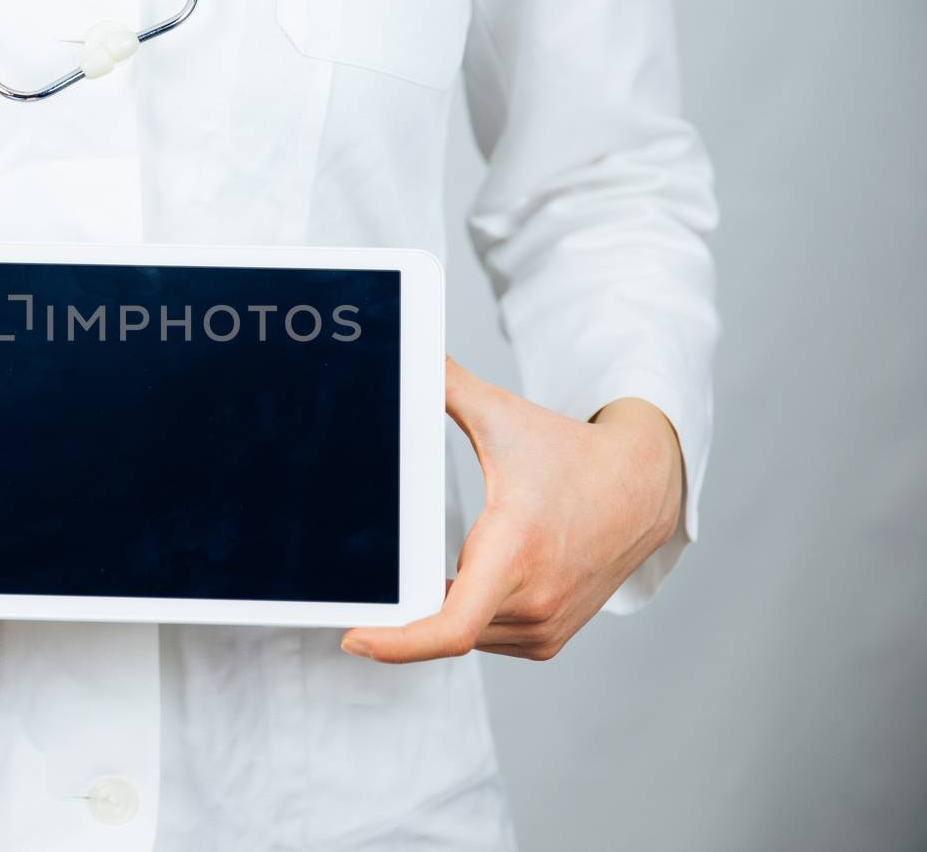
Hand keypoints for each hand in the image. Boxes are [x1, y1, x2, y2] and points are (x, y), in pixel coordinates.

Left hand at [341, 358, 683, 662]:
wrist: (643, 485)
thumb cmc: (569, 452)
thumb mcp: (502, 417)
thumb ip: (445, 386)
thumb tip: (406, 354)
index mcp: (514, 552)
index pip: (450, 628)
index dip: (397, 642)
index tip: (353, 639)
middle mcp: (533, 601)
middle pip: (442, 623)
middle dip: (408, 603)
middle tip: (373, 583)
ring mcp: (545, 627)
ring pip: (464, 632)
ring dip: (442, 605)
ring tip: (439, 564)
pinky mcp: (549, 639)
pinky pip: (486, 638)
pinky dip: (468, 614)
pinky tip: (468, 581)